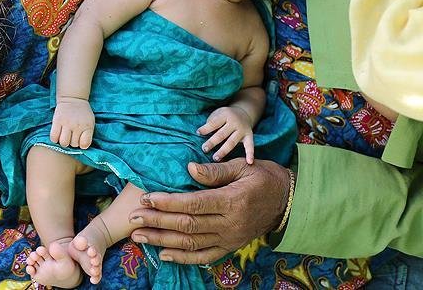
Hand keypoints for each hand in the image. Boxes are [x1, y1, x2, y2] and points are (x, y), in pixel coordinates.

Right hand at [51, 97, 94, 147]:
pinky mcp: (57, 121)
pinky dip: (55, 139)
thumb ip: (88, 133)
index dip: (82, 144)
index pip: (84, 144)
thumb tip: (82, 146)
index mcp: (87, 126)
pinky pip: (53, 137)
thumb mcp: (90, 122)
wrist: (73, 98)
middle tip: (72, 136)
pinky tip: (57, 135)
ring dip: (64, 142)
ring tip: (64, 136)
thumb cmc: (83, 113)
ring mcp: (67, 123)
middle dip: (72, 142)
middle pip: (73, 144)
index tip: (80, 140)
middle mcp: (77, 126)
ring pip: (63, 142)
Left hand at [129, 159, 289, 263]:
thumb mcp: (243, 166)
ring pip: (191, 244)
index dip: (167, 202)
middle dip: (157, 221)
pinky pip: (204, 257)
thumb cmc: (264, 178)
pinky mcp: (230, 247)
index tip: (146, 198)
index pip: (193, 204)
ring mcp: (230, 238)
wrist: (289, 202)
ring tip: (139, 236)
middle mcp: (230, 223)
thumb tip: (189, 167)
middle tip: (133, 217)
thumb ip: (215, 170)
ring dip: (162, 240)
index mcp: (232, 201)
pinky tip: (163, 254)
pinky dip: (183, 258)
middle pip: (187, 225)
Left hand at [198, 106, 254, 162]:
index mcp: (225, 115)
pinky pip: (250, 146)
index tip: (198, 133)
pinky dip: (250, 154)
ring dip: (223, 151)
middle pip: (222, 134)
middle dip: (212, 142)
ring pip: (232, 142)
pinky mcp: (249, 136)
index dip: (206, 128)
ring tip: (215, 158)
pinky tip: (249, 162)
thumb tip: (201, 134)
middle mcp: (235, 122)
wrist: (243, 112)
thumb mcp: (218, 113)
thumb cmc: (225, 116)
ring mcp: (242, 130)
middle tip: (204, 149)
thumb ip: (211, 122)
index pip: (214, 123)